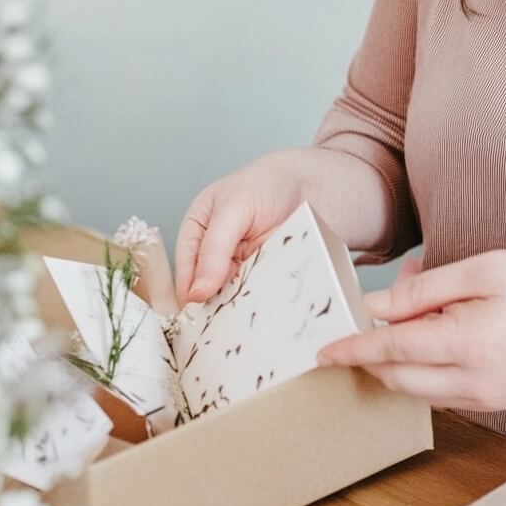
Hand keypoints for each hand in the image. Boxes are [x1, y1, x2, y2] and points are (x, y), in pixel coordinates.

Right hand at [175, 150, 310, 305]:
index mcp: (198, 234)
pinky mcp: (270, 281)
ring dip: (241, 311)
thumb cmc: (270, 183)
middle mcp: (218, 257)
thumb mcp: (234, 208)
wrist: (320, 182)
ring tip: (248, 320)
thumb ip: (214, 248)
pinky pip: (263, 301)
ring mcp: (245, 271)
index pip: (185, 272)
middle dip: (215, 308)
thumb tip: (196, 290)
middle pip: (208, 293)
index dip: (189, 294)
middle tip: (224, 324)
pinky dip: (266, 307)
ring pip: (236, 302)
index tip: (197, 316)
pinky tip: (270, 312)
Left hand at [318, 250, 505, 409]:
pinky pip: (439, 392)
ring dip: (397, 360)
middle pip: (394, 377)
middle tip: (372, 314)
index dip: (351, 348)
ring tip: (414, 313)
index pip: (390, 351)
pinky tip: (436, 333)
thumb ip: (426, 292)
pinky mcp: (492, 405)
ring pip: (414, 389)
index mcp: (468, 345)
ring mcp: (482, 401)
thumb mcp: (489, 271)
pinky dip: (422, 369)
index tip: (321, 351)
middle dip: (370, 353)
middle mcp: (471, 384)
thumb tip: (378, 307)